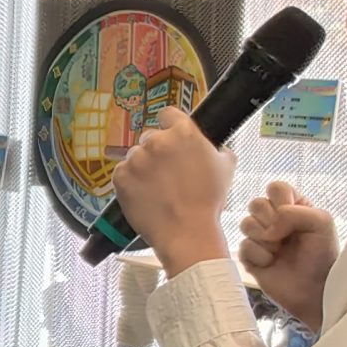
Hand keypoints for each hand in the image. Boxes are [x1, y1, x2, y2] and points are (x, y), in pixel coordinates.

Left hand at [111, 107, 233, 274]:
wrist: (187, 231)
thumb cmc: (208, 201)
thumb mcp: (226, 168)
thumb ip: (218, 150)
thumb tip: (216, 148)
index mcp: (183, 132)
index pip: (168, 115)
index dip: (170, 126)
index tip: (171, 138)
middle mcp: (156, 141)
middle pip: (150, 137)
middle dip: (157, 151)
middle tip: (167, 172)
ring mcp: (135, 159)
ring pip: (135, 155)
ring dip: (143, 167)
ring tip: (157, 188)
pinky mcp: (120, 176)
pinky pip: (122, 172)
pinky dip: (130, 181)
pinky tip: (145, 194)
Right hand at [238, 182, 338, 332]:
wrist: (315, 292)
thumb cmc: (323, 257)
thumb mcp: (322, 222)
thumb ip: (294, 212)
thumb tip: (269, 228)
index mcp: (293, 207)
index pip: (276, 187)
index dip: (281, 200)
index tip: (293, 216)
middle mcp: (275, 220)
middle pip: (256, 203)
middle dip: (271, 221)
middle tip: (286, 237)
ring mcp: (260, 238)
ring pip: (246, 223)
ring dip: (265, 240)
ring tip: (279, 252)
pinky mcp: (250, 257)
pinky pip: (243, 246)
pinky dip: (259, 256)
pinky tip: (271, 264)